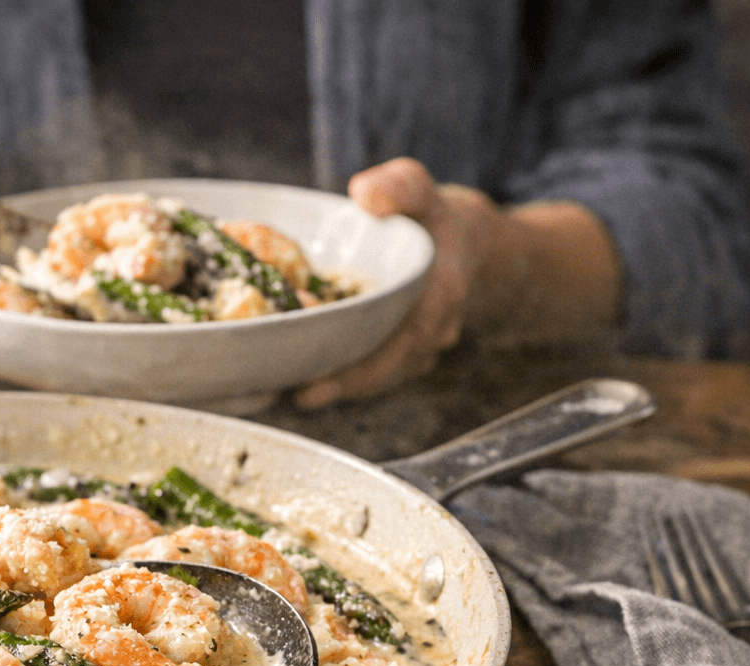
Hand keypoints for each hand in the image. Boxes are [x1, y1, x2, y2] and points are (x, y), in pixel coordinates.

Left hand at [294, 157, 620, 408]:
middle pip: (383, 370)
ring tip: (287, 391)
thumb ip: (397, 187)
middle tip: (293, 396)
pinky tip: (302, 378)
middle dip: (338, 386)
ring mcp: (418, 347)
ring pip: (376, 376)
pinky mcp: (401, 352)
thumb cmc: (430, 216)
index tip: (316, 383)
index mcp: (440, 295)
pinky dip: (340, 376)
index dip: (359, 369)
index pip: (400, 344)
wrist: (462, 242)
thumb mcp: (417, 187)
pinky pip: (373, 371)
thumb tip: (365, 195)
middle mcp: (432, 330)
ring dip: (335, 387)